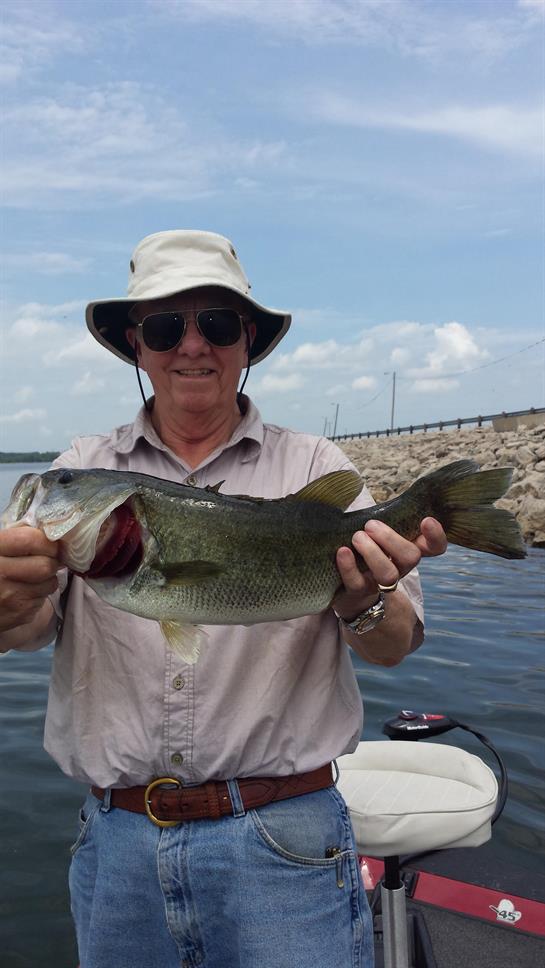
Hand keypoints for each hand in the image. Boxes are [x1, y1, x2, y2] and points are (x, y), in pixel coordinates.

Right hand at [0, 527, 59, 631]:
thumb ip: (17, 536)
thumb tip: (49, 529)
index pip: (30, 540)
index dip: (47, 540)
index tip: (51, 542)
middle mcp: (0, 573)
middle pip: (45, 564)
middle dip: (53, 560)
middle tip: (48, 559)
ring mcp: (11, 596)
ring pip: (50, 582)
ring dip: (48, 577)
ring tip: (35, 575)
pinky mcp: (20, 613)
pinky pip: (44, 597)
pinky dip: (41, 592)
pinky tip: (28, 590)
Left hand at [332, 516, 446, 621]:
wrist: (346, 587)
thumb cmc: (364, 549)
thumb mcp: (378, 533)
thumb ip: (383, 518)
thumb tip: (365, 490)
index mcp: (407, 550)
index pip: (434, 547)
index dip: (436, 536)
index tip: (426, 520)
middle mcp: (400, 568)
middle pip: (411, 557)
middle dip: (391, 539)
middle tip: (370, 525)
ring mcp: (380, 583)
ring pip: (387, 574)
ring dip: (372, 552)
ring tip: (357, 537)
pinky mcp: (359, 592)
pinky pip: (357, 583)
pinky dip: (349, 566)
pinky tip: (343, 551)